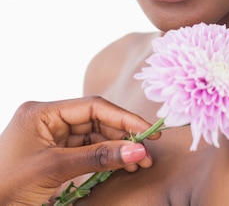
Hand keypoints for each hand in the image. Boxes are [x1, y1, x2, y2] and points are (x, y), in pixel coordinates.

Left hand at [0, 96, 160, 205]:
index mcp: (42, 112)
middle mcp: (47, 119)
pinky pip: (84, 151)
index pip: (92, 106)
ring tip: (139, 161)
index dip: (122, 118)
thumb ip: (98, 157)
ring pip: (92, 136)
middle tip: (148, 150)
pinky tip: (121, 164)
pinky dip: (103, 158)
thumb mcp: (55, 170)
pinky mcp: (52, 155)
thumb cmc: (8, 188)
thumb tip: (138, 150)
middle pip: (95, 120)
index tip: (147, 131)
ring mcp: (49, 137)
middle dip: (122, 134)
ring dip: (116, 147)